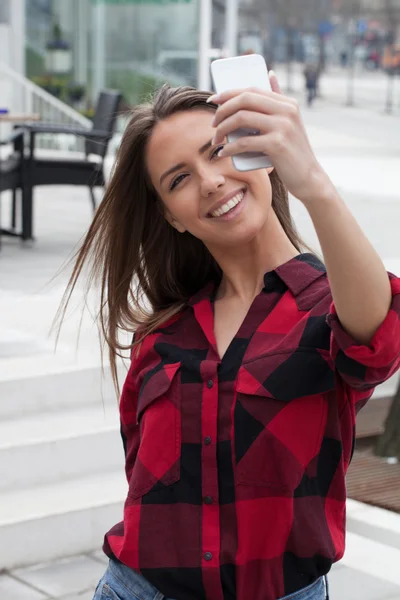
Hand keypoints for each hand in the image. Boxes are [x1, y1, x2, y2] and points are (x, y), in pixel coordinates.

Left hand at [209, 72, 331, 205]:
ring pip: (241, 119)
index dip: (228, 93)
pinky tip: (223, 153)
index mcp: (287, 103)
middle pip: (244, 100)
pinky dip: (229, 148)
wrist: (309, 177)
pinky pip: (244, 142)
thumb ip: (279, 100)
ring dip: (222, 129)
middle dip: (222, 110)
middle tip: (213, 124)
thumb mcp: (290, 122)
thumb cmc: (293, 152)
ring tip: (216, 140)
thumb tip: (270, 74)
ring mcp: (283, 127)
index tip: (212, 100)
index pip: (251, 90)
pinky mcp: (277, 145)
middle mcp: (286, 111)